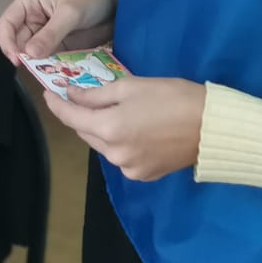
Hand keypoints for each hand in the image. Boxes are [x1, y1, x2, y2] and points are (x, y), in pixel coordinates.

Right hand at [0, 0, 116, 64]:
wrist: (114, 7)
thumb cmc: (89, 0)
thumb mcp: (70, 13)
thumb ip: (50, 34)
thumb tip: (30, 54)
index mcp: (28, 4)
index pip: (6, 24)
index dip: (6, 42)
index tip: (17, 59)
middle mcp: (31, 19)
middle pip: (17, 42)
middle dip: (23, 56)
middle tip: (34, 68)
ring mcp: (43, 35)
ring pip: (30, 54)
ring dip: (36, 64)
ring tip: (46, 72)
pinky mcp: (55, 47)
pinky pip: (46, 60)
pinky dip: (48, 67)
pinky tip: (55, 73)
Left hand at [42, 76, 205, 181]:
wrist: (213, 127)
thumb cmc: (173, 98)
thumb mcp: (131, 87)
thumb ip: (96, 94)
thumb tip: (72, 95)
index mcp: (109, 130)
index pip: (71, 118)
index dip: (57, 104)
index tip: (49, 93)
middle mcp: (114, 154)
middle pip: (86, 133)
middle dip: (80, 115)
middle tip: (78, 96)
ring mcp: (129, 168)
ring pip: (103, 145)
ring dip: (100, 129)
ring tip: (108, 110)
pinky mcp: (144, 175)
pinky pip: (120, 156)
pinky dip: (118, 142)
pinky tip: (130, 128)